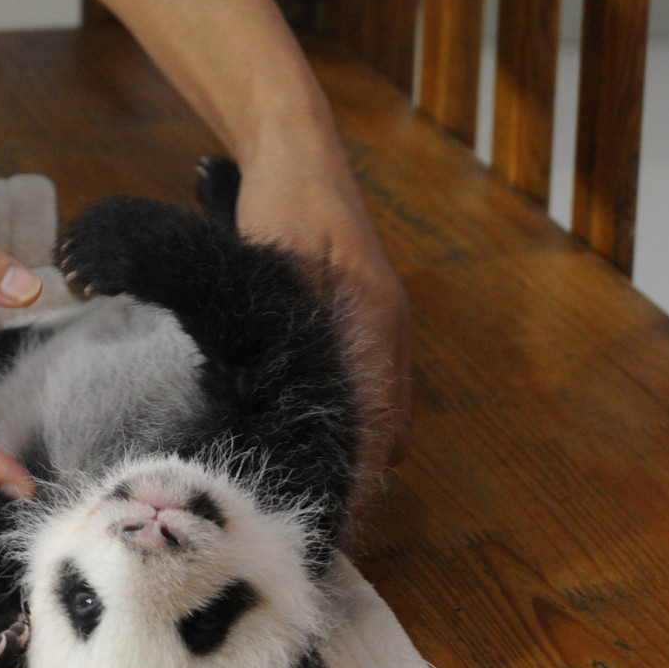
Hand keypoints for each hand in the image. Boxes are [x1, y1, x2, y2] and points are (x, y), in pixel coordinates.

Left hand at [232, 136, 412, 502]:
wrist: (293, 154)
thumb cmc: (282, 204)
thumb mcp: (279, 266)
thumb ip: (295, 332)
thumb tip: (300, 402)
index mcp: (377, 323)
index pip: (378, 421)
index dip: (353, 471)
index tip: (326, 511)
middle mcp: (389, 334)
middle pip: (388, 430)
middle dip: (355, 475)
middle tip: (308, 513)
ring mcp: (379, 331)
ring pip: (382, 416)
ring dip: (353, 455)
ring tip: (308, 493)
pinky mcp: (361, 327)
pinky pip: (368, 394)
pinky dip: (350, 427)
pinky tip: (308, 444)